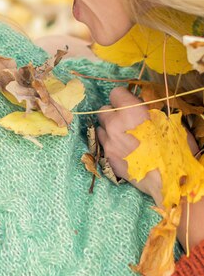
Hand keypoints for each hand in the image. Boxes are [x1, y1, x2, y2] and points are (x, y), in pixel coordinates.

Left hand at [97, 87, 203, 251]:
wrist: (169, 182)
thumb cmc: (174, 150)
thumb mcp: (168, 123)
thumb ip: (149, 111)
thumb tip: (140, 105)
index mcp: (130, 111)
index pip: (115, 93)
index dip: (124, 98)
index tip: (129, 104)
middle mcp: (114, 124)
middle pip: (104, 110)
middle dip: (114, 113)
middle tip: (127, 121)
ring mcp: (109, 143)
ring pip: (101, 128)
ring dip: (110, 129)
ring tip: (125, 137)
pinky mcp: (108, 159)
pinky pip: (104, 145)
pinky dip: (111, 145)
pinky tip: (125, 151)